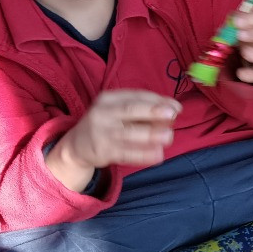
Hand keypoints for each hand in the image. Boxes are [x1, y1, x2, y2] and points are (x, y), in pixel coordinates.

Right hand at [46, 90, 181, 190]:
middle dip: (152, 111)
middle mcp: (103, 113)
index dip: (158, 100)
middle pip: (130, 110)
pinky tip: (158, 155)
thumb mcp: (117, 110)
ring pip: (129, 133)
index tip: (177, 107)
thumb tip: (173, 110)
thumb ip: (143, 109)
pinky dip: (143, 155)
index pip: (136, 96)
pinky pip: (126, 153)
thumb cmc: (106, 124)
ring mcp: (102, 132)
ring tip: (169, 137)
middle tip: (172, 115)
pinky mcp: (102, 151)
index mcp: (108, 98)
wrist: (76, 146)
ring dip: (151, 135)